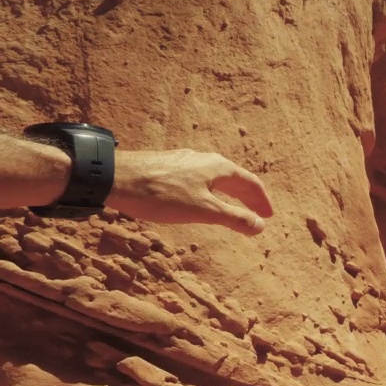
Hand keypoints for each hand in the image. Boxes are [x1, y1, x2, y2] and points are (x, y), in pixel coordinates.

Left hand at [108, 150, 273, 234]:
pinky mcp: (169, 167)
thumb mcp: (203, 210)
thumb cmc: (161, 194)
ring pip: (216, 178)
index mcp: (218, 167)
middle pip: (234, 179)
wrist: (117, 178)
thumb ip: (233, 218)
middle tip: (257, 215)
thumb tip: (260, 226)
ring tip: (233, 209)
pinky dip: (211, 192)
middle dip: (248, 198)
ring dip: (229, 195)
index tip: (269, 216)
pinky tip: (201, 201)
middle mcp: (204, 159)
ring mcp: (185, 161)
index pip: (250, 183)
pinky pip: (200, 179)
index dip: (261, 201)